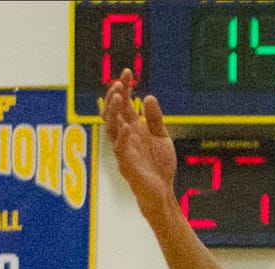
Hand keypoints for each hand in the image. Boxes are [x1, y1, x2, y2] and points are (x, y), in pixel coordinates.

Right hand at [101, 70, 177, 218]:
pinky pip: (120, 149)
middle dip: (115, 96)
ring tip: (119, 97)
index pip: (124, 103)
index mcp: (133, 128)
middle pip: (113, 112)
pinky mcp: (126, 164)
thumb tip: (148, 97)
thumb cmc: (159, 166)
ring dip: (114, 112)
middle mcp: (125, 136)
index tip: (128, 72)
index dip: (125, 87)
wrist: (162, 192)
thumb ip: (154, 119)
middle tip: (119, 83)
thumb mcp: (161, 137)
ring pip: (112, 128)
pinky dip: (123, 137)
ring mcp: (123, 150)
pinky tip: (128, 125)